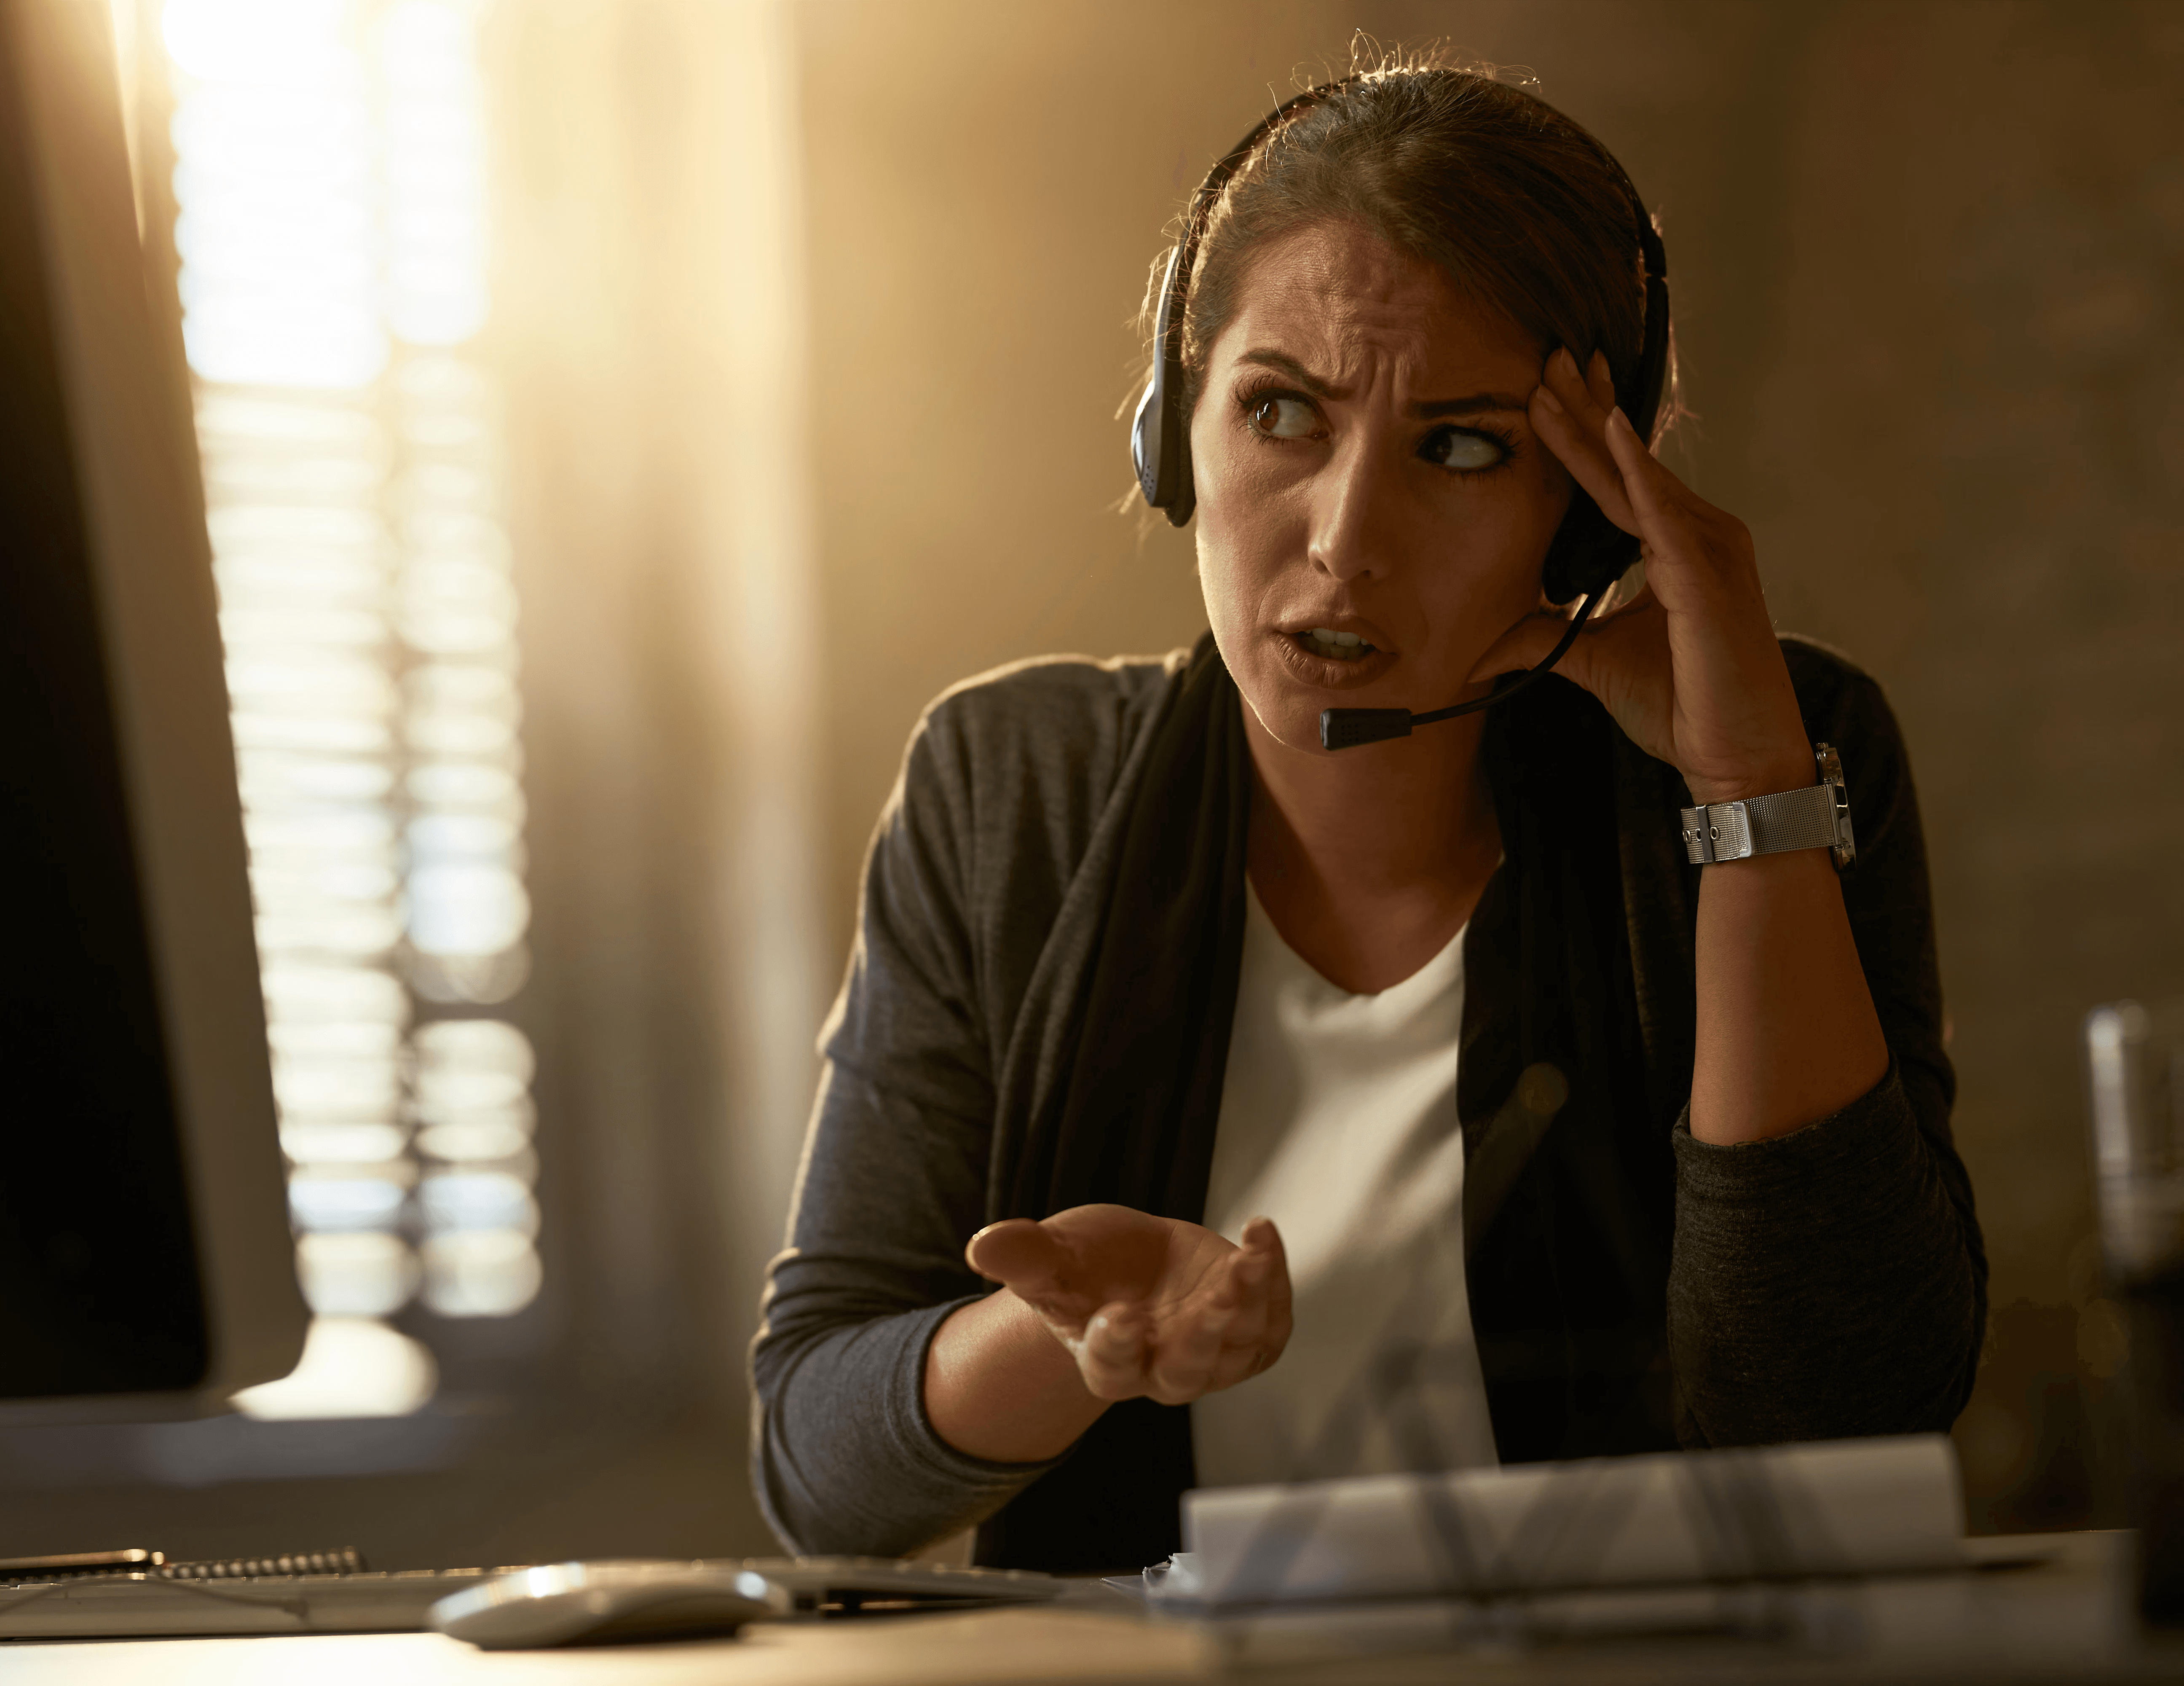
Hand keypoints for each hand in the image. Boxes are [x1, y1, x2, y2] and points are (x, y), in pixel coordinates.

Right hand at [965, 1204, 1290, 1405]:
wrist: (1131, 1269)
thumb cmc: (1085, 1271)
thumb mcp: (1050, 1258)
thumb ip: (1023, 1256)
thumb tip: (981, 1246)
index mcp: (1106, 1361)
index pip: (1112, 1365)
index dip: (1116, 1344)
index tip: (1120, 1315)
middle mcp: (1162, 1369)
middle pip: (1185, 1369)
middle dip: (1204, 1334)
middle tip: (1218, 1298)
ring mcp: (1213, 1355)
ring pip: (1237, 1343)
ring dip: (1250, 1299)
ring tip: (1252, 1253)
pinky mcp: (1250, 1331)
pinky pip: (1269, 1318)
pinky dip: (1272, 1278)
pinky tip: (1261, 1235)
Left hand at [1468, 347, 1811, 804]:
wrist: (1735, 757)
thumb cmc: (1684, 706)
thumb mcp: (1596, 663)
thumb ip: (1546, 639)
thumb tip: (1486, 640)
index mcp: (1677, 547)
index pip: (1622, 478)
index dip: (1586, 432)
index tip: (1547, 390)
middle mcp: (1700, 535)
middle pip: (1630, 461)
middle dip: (1586, 406)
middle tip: (1547, 355)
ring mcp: (1709, 551)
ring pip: (1638, 477)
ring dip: (1594, 428)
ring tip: (1552, 382)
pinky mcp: (1708, 577)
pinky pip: (1663, 513)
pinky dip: (1636, 470)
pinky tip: (1609, 430)